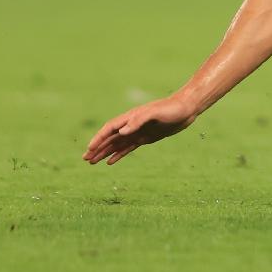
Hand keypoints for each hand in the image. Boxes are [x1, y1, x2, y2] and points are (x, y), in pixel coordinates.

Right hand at [83, 95, 197, 164]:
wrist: (187, 109)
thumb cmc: (171, 108)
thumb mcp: (156, 113)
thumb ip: (138, 120)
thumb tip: (122, 132)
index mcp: (131, 117)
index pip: (110, 129)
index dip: (99, 138)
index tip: (89, 148)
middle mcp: (132, 125)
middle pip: (110, 138)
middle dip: (97, 148)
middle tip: (85, 159)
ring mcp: (138, 132)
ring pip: (117, 144)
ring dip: (104, 152)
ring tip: (92, 162)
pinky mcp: (146, 138)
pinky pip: (128, 148)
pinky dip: (118, 154)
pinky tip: (110, 161)